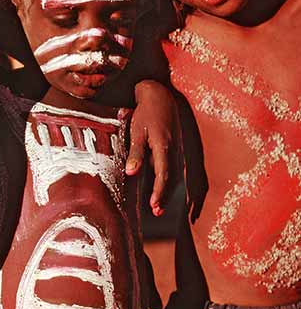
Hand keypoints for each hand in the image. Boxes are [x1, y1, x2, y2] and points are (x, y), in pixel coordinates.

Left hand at [127, 80, 180, 215]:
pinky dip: (170, 181)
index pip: (163, 174)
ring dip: (167, 191)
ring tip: (158, 206)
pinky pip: (175, 168)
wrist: (160, 96)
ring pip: (175, 175)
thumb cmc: (146, 113)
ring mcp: (177, 149)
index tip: (154, 206)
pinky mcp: (176, 148)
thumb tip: (130, 173)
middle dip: (164, 196)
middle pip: (171, 179)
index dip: (159, 192)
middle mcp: (174, 150)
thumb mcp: (137, 130)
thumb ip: (135, 152)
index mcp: (164, 146)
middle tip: (156, 212)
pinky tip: (163, 190)